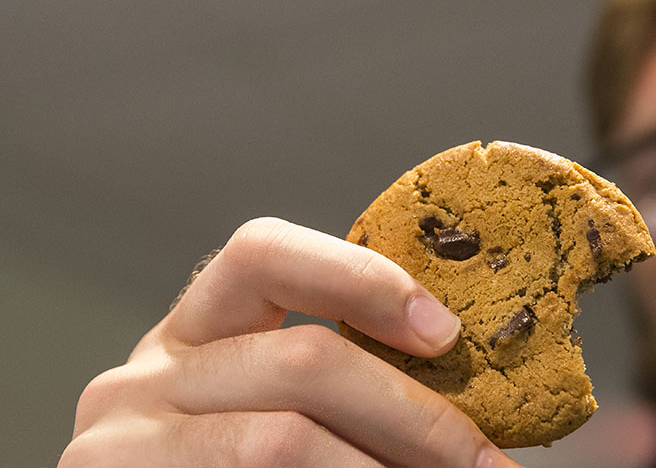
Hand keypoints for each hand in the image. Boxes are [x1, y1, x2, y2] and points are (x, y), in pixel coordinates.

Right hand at [59, 217, 521, 467]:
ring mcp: (126, 441)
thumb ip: (340, 390)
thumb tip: (463, 399)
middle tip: (484, 462)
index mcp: (198, 332)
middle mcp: (147, 374)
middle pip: (301, 358)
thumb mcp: (275, 414)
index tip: (445, 333)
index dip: (361, 278)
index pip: (264, 254)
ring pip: (285, 439)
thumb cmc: (237, 467)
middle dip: (414, 415)